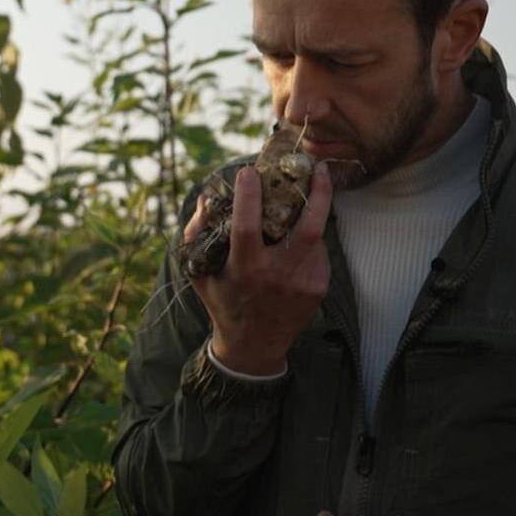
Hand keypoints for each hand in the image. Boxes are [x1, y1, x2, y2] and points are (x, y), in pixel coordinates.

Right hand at [186, 162, 332, 375]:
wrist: (254, 346)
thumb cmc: (223, 303)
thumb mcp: (200, 273)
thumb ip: (197, 235)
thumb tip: (206, 197)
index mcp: (245, 270)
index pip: (247, 225)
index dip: (248, 195)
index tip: (248, 171)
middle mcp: (278, 276)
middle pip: (308, 227)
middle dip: (318, 193)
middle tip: (318, 168)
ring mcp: (303, 283)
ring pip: (315, 236)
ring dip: (310, 216)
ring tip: (306, 199)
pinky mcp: (318, 289)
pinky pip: (318, 253)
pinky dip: (309, 240)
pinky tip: (298, 239)